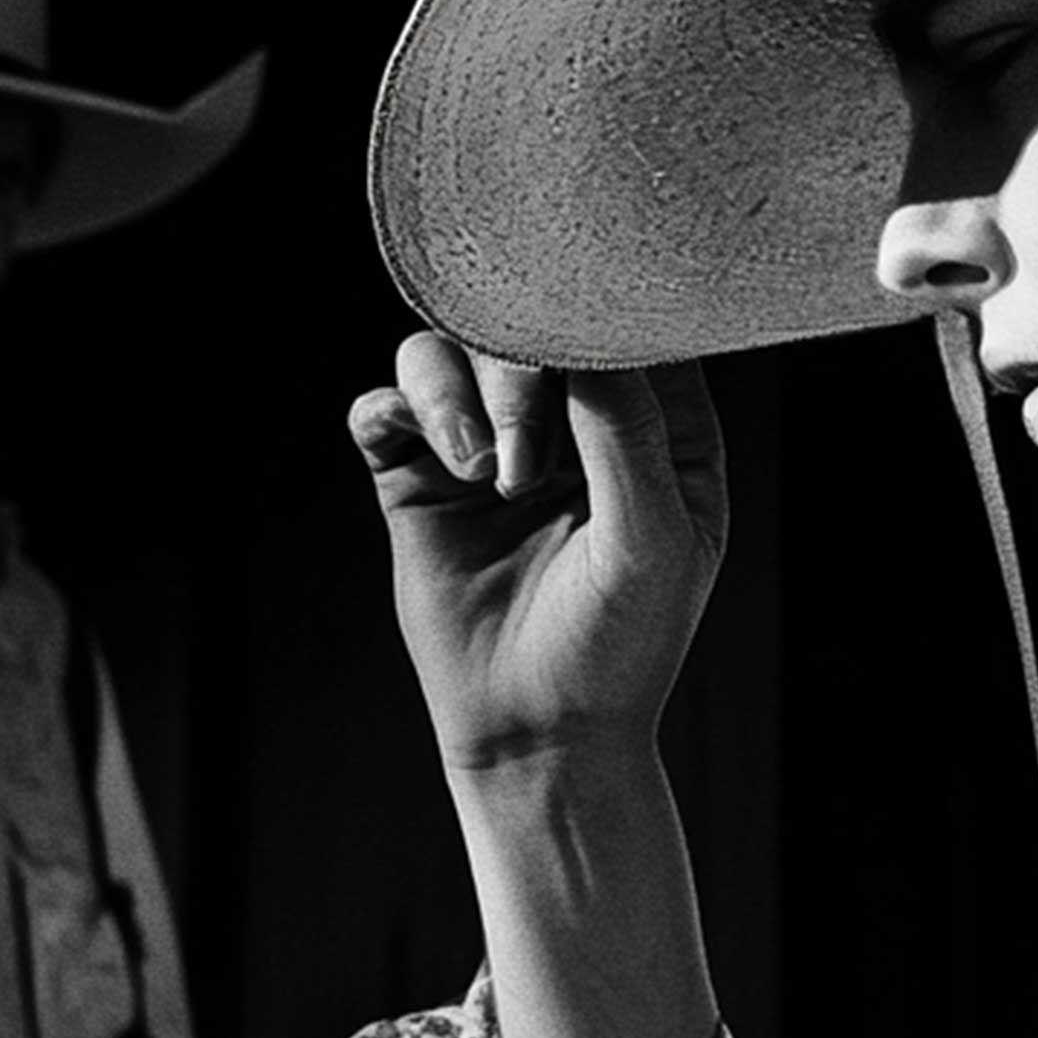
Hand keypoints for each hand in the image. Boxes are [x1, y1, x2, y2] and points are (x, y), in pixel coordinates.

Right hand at [347, 334, 727, 773]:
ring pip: (446, 348)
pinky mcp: (419, 478)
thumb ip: (626, 432)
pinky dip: (393, 408)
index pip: (624, 322)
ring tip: (479, 473)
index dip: (594, 305)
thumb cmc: (620, 645)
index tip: (571, 319)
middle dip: (518, 368)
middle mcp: (571, 420)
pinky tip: (422, 455)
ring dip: (453, 392)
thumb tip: (584, 335)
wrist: (540, 733)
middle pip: (524, 322)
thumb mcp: (651, 539)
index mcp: (653, 426)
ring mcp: (489, 443)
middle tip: (521, 464)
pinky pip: (384, 404)